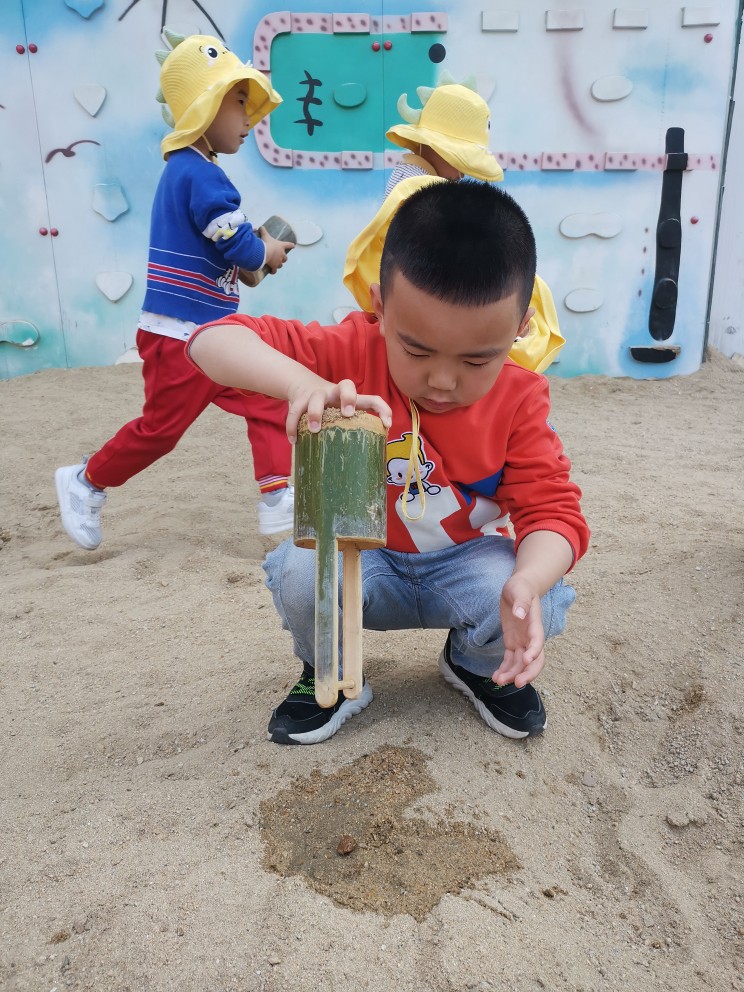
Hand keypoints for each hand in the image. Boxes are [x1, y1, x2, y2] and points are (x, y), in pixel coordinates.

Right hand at [260, 228, 293, 272]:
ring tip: (275, 265)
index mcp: (282, 246)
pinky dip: (273, 271)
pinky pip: (275, 270)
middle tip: (280, 258)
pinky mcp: (274, 266)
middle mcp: (282, 254)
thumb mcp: (265, 236)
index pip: (289, 245)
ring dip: (279, 264)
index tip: (294, 246)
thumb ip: (263, 231)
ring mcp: (279, 261)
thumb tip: (260, 226)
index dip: (291, 245)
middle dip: (284, 258)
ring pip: (281, 264)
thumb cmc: (267, 243)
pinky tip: (272, 272)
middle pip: (285, 258)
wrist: (265, 253)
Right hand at [285, 377, 391, 443]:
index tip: (386, 424)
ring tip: (314, 430)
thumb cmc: (330, 408)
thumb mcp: (343, 414)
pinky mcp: (300, 399)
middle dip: (348, 398)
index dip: (382, 409)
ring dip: (315, 412)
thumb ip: (354, 429)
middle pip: (345, 385)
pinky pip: (294, 411)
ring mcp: (317, 394)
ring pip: (316, 397)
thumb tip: (369, 459)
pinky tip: (294, 441)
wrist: (303, 386)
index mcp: (351, 398)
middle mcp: (336, 392)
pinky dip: (292, 425)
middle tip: (347, 414)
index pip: (371, 398)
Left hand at [495, 573, 545, 687]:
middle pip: (535, 660)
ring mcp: (522, 642)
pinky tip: (496, 677)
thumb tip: (520, 614)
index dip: (534, 652)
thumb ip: (521, 602)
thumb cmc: (521, 588)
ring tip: (499, 681)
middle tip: (517, 682)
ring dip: (512, 674)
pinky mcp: (513, 643)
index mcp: (535, 624)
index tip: (526, 660)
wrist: (519, 588)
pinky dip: (505, 670)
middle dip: (528, 673)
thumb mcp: (519, 590)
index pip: (538, 641)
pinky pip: (510, 661)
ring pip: (521, 664)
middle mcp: (530, 637)